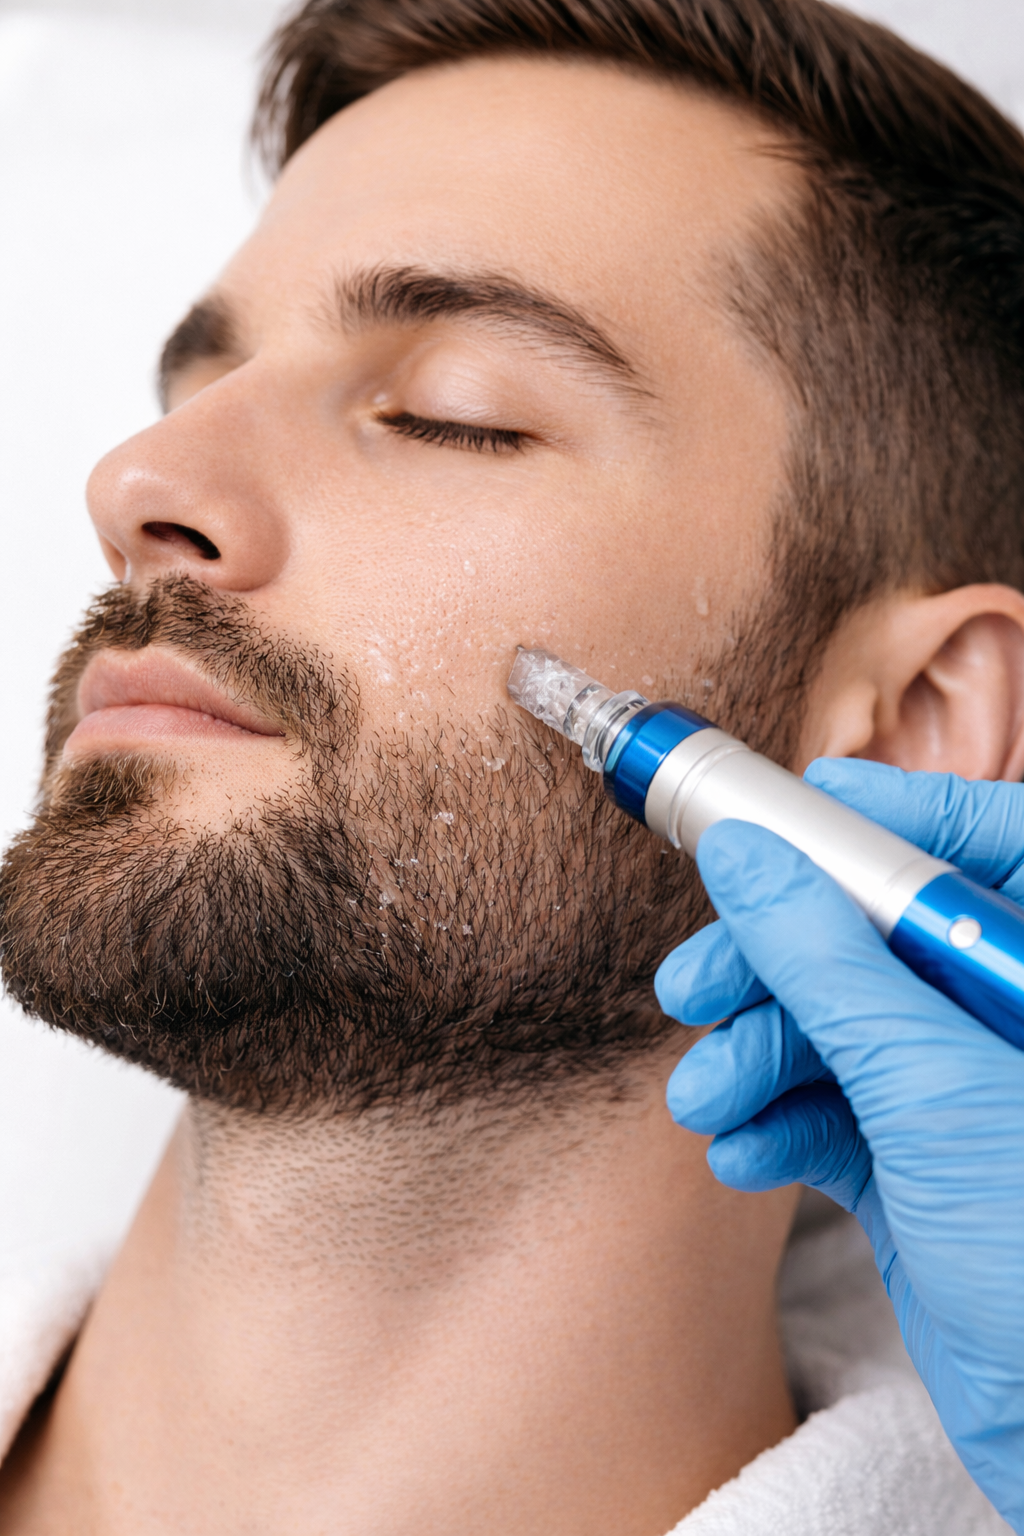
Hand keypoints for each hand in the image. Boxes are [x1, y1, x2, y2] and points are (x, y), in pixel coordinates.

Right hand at [655, 759, 1023, 1532]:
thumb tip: (749, 855)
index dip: (885, 813)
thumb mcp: (931, 1087)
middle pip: (875, 936)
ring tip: (709, 1099)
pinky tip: (745, 1153)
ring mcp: (963, 1092)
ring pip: (839, 1027)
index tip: (789, 806)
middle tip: (695, 983)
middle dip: (774, 962)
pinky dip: (778, 1124)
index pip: (983, 840)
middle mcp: (1003, 1018)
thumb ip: (828, 962)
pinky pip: (832, 1110)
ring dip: (757, 1058)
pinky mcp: (918, 1163)